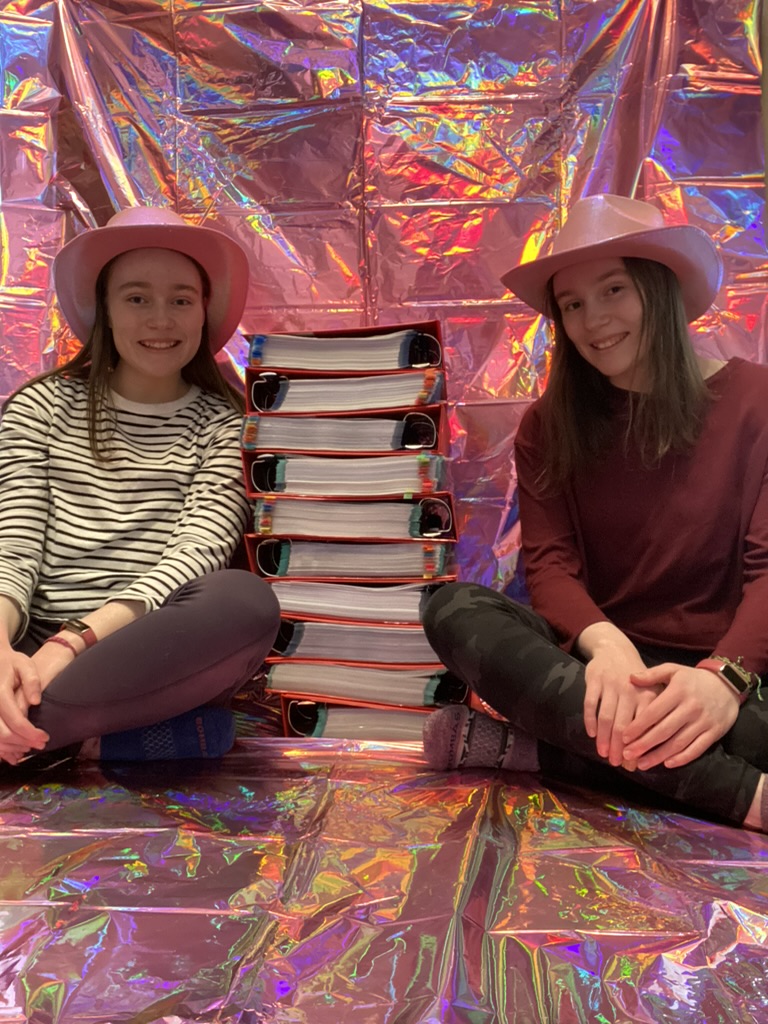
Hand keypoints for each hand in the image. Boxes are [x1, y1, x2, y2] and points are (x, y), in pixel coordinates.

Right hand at [0, 648, 47, 752]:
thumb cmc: (10, 663)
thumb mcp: (24, 665)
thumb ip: (32, 681)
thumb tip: (36, 701)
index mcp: (0, 694)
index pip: (16, 721)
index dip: (31, 733)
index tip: (45, 737)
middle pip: (4, 734)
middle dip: (24, 742)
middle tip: (40, 744)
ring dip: (13, 748)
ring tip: (29, 747)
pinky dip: (2, 749)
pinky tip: (14, 752)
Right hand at [583, 645, 661, 766]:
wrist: (614, 649)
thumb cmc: (636, 678)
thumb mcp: (650, 691)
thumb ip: (651, 716)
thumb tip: (649, 750)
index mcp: (647, 695)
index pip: (643, 726)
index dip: (637, 746)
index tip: (633, 764)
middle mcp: (629, 690)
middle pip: (623, 725)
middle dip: (618, 747)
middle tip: (615, 763)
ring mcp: (611, 684)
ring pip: (606, 717)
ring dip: (604, 738)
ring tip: (602, 754)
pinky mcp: (594, 679)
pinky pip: (590, 704)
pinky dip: (590, 720)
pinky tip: (592, 734)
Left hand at [622, 664, 739, 769]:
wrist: (727, 684)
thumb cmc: (693, 678)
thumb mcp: (673, 670)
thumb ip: (652, 674)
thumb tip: (631, 678)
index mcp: (678, 692)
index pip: (654, 712)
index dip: (638, 726)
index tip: (624, 737)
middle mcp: (691, 708)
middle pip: (664, 731)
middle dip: (644, 744)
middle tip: (627, 754)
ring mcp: (704, 722)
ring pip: (678, 743)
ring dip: (659, 756)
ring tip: (642, 763)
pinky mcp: (715, 733)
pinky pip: (697, 749)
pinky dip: (682, 758)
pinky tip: (667, 764)